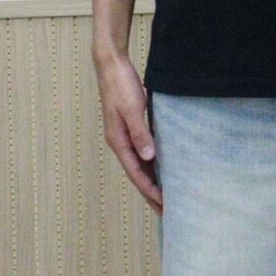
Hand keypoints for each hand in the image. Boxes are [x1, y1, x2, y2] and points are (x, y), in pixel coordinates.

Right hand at [94, 48, 161, 210]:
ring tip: (163, 197)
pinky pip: (140, 152)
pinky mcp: (128, 126)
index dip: (149, 189)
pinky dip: (149, 164)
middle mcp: (119, 141)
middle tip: (165, 211)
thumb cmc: (120, 84)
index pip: (135, 172)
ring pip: (138, 164)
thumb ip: (140, 133)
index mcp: (118, 140)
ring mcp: (123, 135)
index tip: (163, 204)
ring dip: (150, 181)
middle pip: (135, 173)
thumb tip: (148, 158)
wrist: (111, 64)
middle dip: (149, 193)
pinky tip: (159, 169)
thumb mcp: (132, 108)